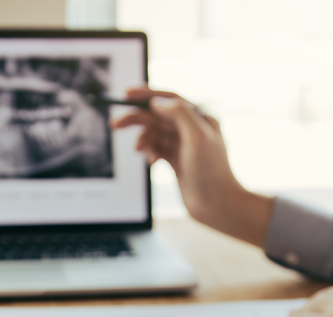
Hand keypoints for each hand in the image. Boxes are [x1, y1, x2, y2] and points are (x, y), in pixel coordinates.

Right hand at [111, 87, 272, 246]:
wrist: (217, 206)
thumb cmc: (212, 173)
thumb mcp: (197, 138)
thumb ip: (179, 114)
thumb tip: (157, 102)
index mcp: (200, 117)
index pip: (169, 99)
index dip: (146, 95)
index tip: (125, 95)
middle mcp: (192, 128)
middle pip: (158, 116)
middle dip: (136, 118)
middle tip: (115, 124)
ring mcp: (183, 145)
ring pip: (155, 133)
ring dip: (143, 139)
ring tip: (138, 151)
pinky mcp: (177, 160)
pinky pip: (156, 149)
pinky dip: (150, 152)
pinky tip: (151, 162)